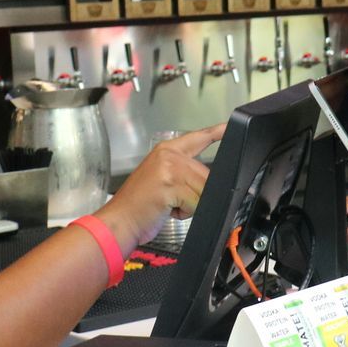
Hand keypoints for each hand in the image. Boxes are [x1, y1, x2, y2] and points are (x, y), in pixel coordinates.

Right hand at [97, 125, 223, 248]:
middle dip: (198, 195)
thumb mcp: (163, 180)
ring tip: (169, 205)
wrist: (118, 221)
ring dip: (192, 205)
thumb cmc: (140, 206)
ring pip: (203, 190)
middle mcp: (169, 155)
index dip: (216, 132)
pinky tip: (167, 210)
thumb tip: (212, 183)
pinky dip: (186, 212)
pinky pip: (195, 203)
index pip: (198, 138)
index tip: (229, 125)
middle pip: (207, 175)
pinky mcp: (170, 184)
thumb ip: (186, 174)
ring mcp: (169, 168)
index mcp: (167, 151)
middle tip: (173, 201)